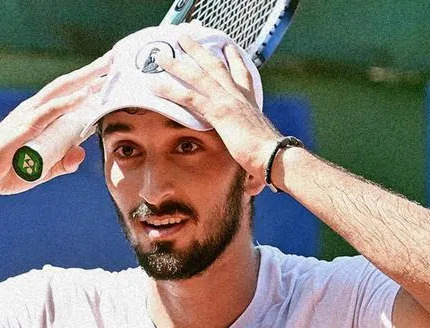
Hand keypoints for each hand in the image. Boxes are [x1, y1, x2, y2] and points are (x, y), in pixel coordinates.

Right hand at [0, 53, 112, 203]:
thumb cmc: (6, 172)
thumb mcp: (42, 169)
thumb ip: (63, 163)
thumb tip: (80, 154)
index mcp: (37, 117)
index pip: (65, 94)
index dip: (85, 82)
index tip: (106, 74)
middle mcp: (34, 110)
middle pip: (66, 84)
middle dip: (90, 71)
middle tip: (113, 59)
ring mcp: (29, 115)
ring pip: (61, 90)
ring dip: (85, 78)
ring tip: (106, 69)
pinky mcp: (25, 126)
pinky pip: (52, 109)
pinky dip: (70, 101)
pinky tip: (87, 94)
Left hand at [151, 33, 281, 191]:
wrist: (275, 157)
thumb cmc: (271, 162)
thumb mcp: (259, 158)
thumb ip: (252, 169)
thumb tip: (253, 188)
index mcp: (250, 103)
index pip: (241, 76)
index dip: (234, 60)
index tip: (227, 47)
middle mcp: (239, 96)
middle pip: (216, 66)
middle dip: (200, 50)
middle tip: (187, 38)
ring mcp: (228, 101)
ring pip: (199, 75)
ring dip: (178, 63)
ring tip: (161, 54)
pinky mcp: (218, 112)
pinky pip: (189, 97)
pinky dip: (171, 89)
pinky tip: (154, 84)